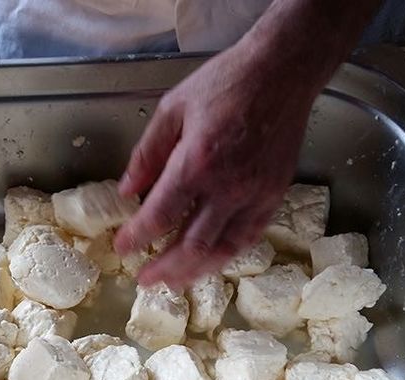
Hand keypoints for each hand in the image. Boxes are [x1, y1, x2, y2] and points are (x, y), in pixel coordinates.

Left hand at [113, 40, 318, 288]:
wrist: (282, 72)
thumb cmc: (226, 83)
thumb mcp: (173, 109)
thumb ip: (148, 153)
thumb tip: (127, 190)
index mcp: (196, 163)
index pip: (160, 215)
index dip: (137, 237)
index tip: (122, 247)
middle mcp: (228, 187)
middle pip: (191, 245)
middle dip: (165, 268)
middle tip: (146, 281)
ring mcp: (255, 195)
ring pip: (223, 249)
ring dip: (196, 271)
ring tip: (175, 282)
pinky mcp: (274, 195)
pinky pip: (249, 236)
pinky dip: (228, 254)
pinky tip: (212, 261)